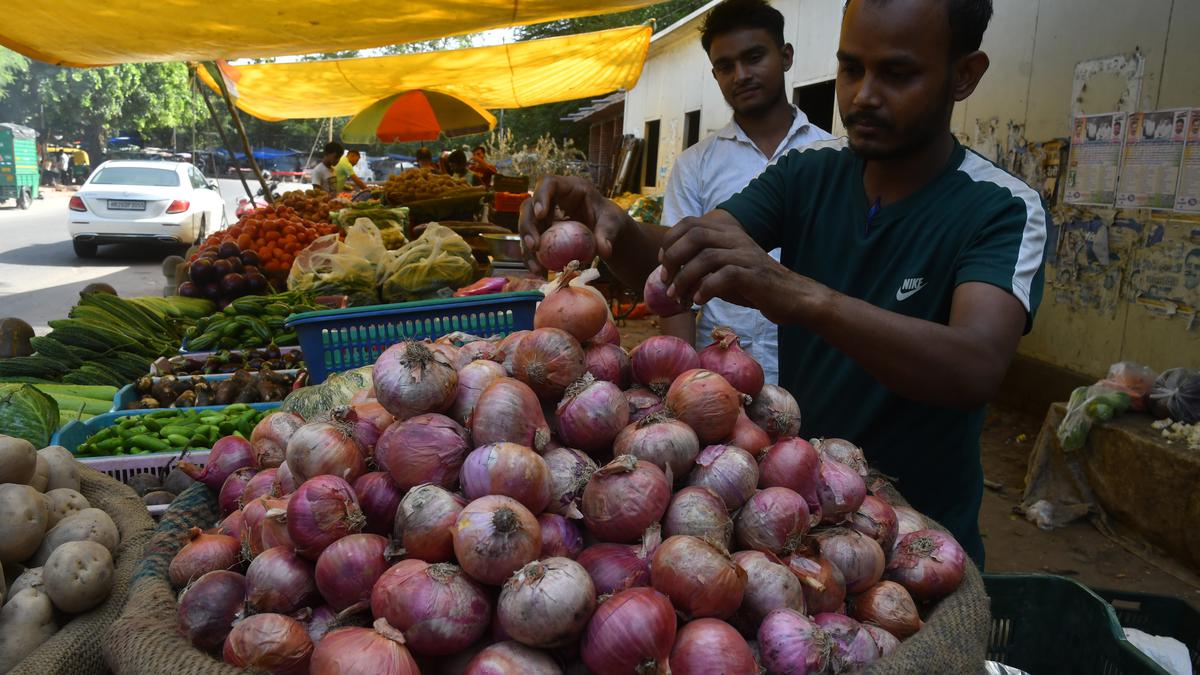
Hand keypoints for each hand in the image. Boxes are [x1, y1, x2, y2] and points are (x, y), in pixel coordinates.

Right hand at [519, 175, 634, 275]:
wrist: (606, 231)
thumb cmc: (610, 220)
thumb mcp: (612, 225)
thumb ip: (607, 234)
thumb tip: (604, 250)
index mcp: (570, 188)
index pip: (549, 183)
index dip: (541, 196)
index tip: (540, 214)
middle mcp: (552, 199)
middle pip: (529, 206)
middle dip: (528, 226)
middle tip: (534, 246)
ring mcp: (545, 216)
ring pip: (527, 227)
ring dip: (528, 248)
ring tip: (536, 267)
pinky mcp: (543, 232)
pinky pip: (533, 244)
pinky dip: (534, 259)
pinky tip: (539, 272)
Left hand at [660, 211, 810, 324]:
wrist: (791, 298)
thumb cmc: (754, 286)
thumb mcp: (724, 271)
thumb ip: (702, 268)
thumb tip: (670, 276)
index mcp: (728, 233)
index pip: (691, 223)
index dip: (671, 240)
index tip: (662, 262)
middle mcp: (736, 239)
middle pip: (695, 235)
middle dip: (673, 258)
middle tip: (666, 281)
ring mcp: (745, 255)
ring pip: (705, 257)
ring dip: (684, 279)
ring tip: (677, 297)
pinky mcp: (753, 274)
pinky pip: (723, 276)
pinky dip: (705, 289)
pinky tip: (699, 301)